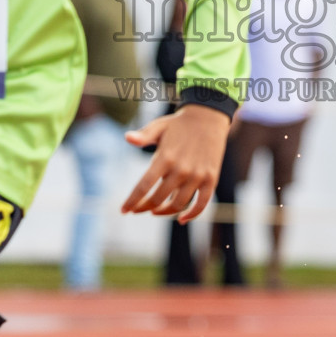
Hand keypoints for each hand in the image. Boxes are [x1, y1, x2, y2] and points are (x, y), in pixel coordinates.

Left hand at [122, 103, 230, 223]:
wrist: (209, 117)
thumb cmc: (178, 123)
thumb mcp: (159, 126)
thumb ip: (143, 136)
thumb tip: (127, 138)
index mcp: (165, 157)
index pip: (144, 186)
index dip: (132, 201)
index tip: (124, 210)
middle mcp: (181, 169)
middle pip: (158, 199)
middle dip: (143, 207)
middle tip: (136, 210)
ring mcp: (197, 176)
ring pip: (177, 204)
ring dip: (163, 212)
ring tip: (154, 211)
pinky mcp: (211, 179)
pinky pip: (201, 204)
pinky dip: (191, 215)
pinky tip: (181, 219)